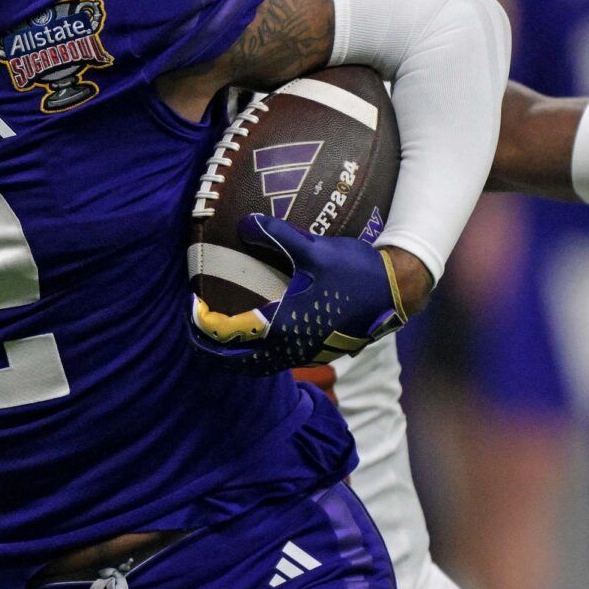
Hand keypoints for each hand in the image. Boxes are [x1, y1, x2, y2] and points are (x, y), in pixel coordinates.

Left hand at [189, 215, 414, 374]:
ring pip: (260, 366)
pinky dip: (258, 354)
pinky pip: (277, 361)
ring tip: (222, 337)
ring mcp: (307, 354)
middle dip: (214, 351)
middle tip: (197, 332)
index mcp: (284, 328)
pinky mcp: (319, 351)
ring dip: (236, 356)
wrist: (396, 291)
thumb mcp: (313, 248)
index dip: (205, 327)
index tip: (192, 311)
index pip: (230, 338)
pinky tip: (258, 334)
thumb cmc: (355, 271)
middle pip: (239, 363)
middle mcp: (292, 349)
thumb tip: (244, 223)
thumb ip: (276, 234)